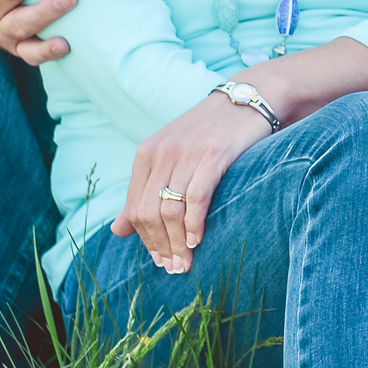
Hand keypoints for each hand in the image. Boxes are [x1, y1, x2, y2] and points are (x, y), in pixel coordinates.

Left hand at [112, 95, 273, 272]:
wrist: (249, 98)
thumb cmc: (212, 132)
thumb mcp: (171, 156)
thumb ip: (144, 191)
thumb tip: (117, 231)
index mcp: (146, 153)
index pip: (135, 207)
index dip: (144, 239)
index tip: (159, 260)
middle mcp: (161, 152)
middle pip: (148, 212)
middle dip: (159, 246)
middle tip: (173, 268)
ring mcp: (186, 154)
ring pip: (170, 210)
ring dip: (176, 243)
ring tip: (184, 262)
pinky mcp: (213, 155)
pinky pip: (195, 198)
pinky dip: (194, 224)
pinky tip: (197, 240)